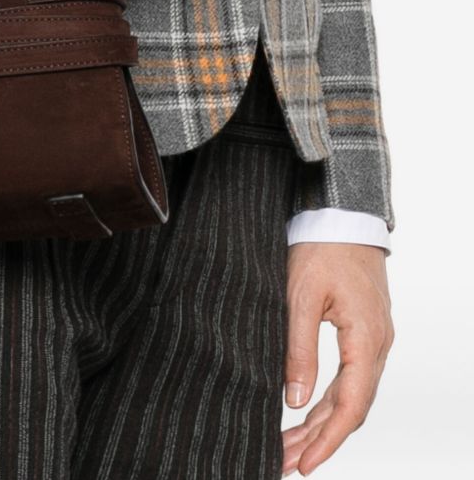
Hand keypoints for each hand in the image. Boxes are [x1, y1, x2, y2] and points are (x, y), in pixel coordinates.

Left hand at [282, 242, 393, 474]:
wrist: (342, 212)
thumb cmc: (322, 246)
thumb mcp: (300, 297)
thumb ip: (299, 349)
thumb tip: (294, 400)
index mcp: (367, 338)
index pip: (350, 406)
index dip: (327, 440)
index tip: (304, 464)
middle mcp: (378, 344)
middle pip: (352, 408)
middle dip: (319, 438)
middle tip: (287, 461)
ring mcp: (375, 338)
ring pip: (352, 394)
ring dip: (323, 422)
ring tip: (292, 444)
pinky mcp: (366, 330)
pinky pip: (353, 376)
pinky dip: (331, 399)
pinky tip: (309, 411)